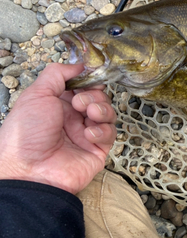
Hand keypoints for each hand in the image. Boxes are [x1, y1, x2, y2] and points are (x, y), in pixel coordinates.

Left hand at [0, 63, 116, 193]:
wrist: (28, 172)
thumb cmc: (25, 133)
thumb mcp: (36, 94)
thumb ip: (57, 74)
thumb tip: (79, 65)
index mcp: (58, 104)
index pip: (83, 86)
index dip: (88, 81)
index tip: (91, 77)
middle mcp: (73, 118)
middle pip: (98, 97)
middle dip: (94, 96)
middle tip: (81, 103)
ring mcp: (86, 134)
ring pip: (108, 113)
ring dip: (102, 109)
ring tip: (89, 115)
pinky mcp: (97, 150)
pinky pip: (110, 134)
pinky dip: (102, 131)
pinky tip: (88, 135)